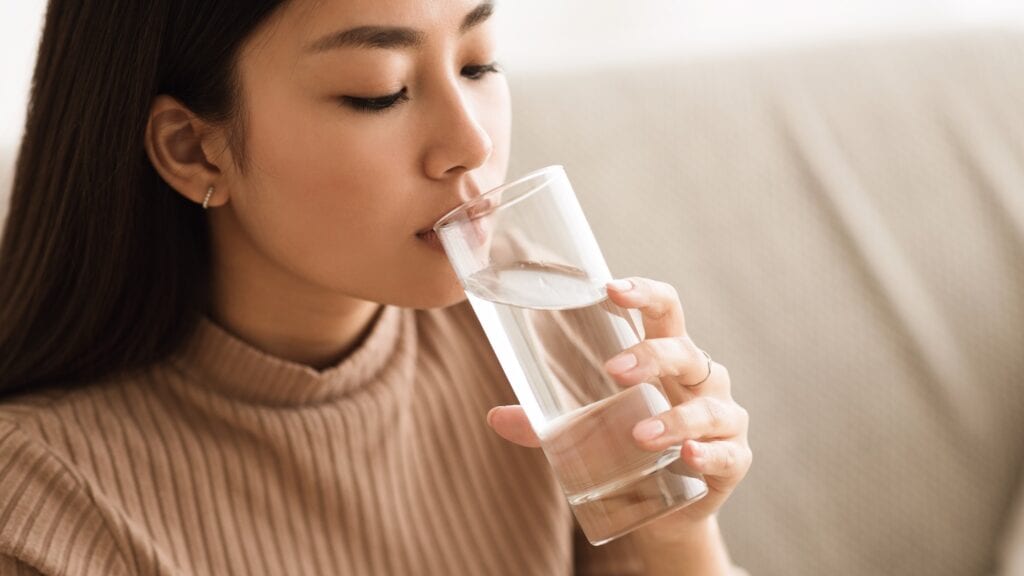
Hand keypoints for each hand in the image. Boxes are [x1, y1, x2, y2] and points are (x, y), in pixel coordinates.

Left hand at [486, 277, 751, 536]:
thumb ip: (544, 425)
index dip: (643, 293)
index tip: (611, 289)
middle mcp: (701, 380)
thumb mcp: (586, 432)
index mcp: (668, 356)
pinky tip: (689, 456)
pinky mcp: (733, 461)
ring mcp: (722, 419)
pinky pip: (728, 453)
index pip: (664, 310)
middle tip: (611, 369)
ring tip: (639, 434)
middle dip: (651, 356)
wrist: (667, 511)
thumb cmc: (628, 450)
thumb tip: (494, 416)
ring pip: (707, 407)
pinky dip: (708, 454)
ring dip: (674, 418)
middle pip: (685, 351)